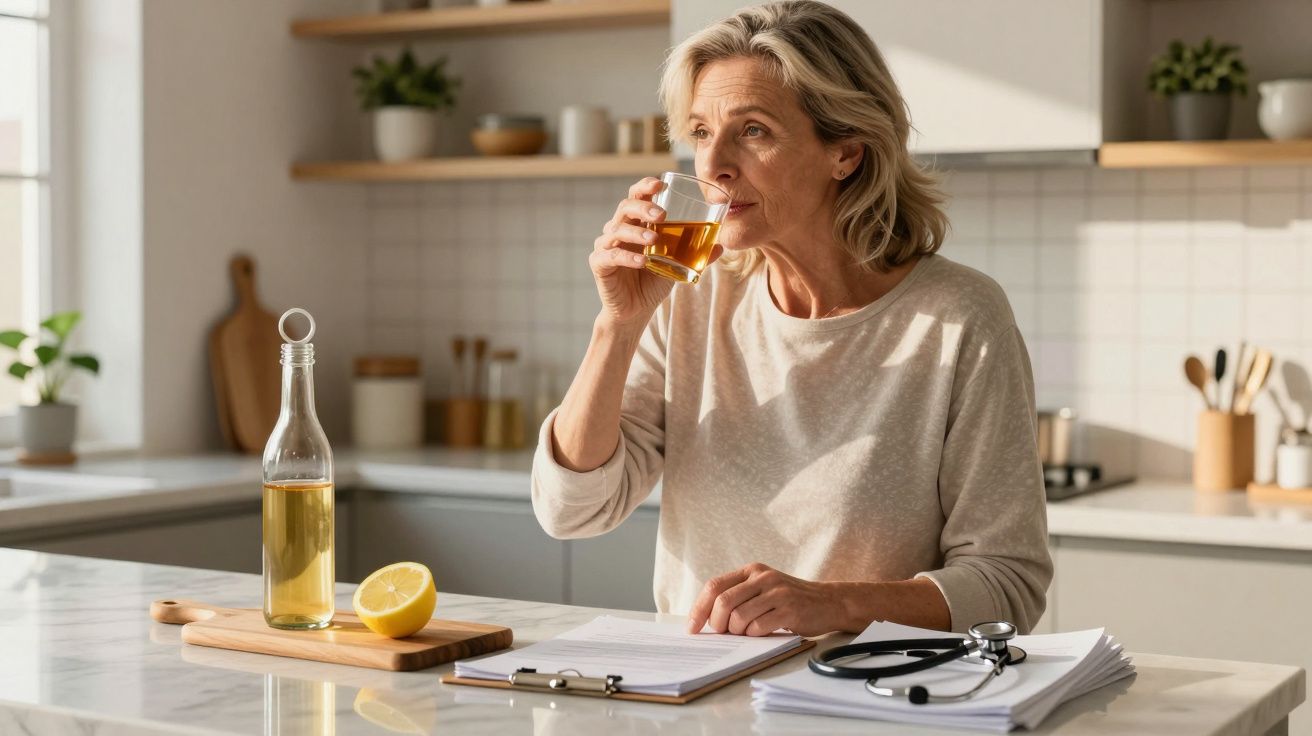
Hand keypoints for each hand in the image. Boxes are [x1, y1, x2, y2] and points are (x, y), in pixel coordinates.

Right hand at [589, 177, 722, 328]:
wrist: (636, 310)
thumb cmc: (653, 282)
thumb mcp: (677, 265)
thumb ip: (696, 254)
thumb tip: (722, 246)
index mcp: (636, 224)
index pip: (636, 196)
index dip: (645, 187)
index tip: (661, 184)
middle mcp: (618, 230)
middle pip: (625, 207)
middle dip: (643, 208)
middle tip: (662, 215)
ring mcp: (606, 246)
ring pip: (617, 230)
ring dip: (636, 233)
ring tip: (654, 240)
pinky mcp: (599, 264)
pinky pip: (610, 256)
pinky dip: (626, 257)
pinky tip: (641, 262)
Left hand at [686, 563, 844, 636]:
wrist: (828, 602)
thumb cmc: (789, 600)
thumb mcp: (763, 589)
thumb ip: (739, 596)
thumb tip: (705, 618)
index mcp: (751, 570)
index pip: (714, 586)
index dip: (699, 608)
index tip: (692, 627)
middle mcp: (762, 577)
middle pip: (723, 602)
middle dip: (716, 623)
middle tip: (722, 633)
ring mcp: (777, 592)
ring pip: (739, 617)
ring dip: (737, 632)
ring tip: (747, 633)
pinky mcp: (789, 609)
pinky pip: (758, 627)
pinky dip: (754, 636)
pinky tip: (762, 633)